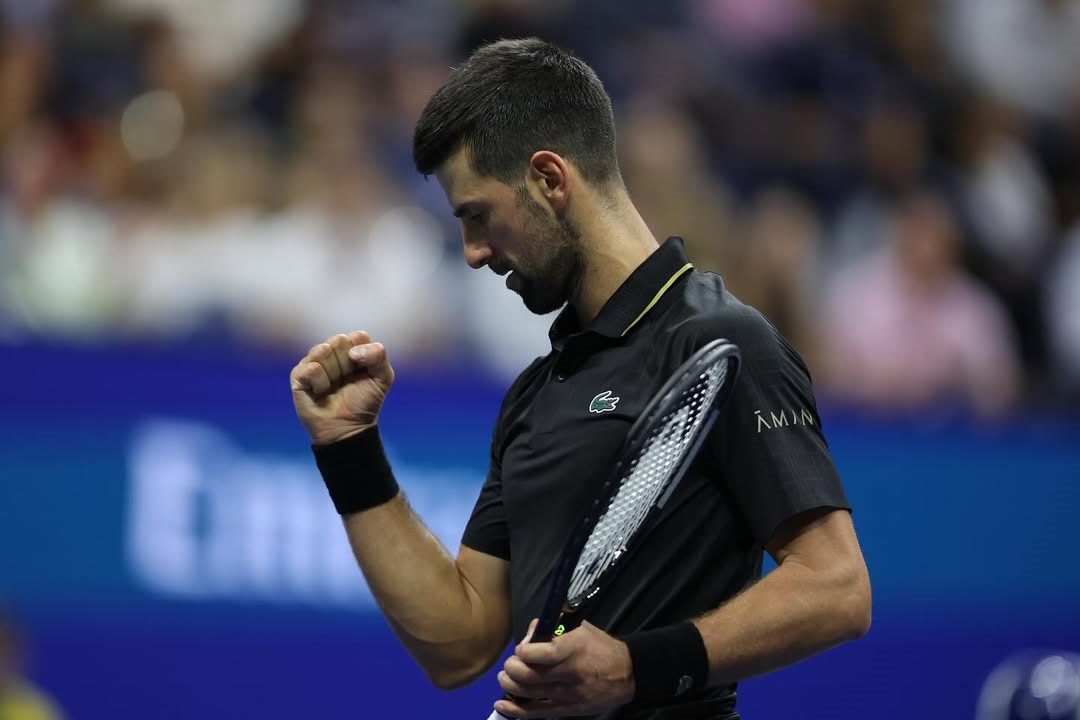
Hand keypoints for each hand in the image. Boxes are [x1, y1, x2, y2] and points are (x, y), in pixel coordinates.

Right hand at [290, 331, 394, 444]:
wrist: (349, 428)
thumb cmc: (364, 403)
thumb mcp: (383, 378)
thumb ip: (379, 356)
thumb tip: (353, 352)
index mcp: (350, 349)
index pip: (358, 336)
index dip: (364, 355)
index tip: (363, 372)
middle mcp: (330, 352)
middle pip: (339, 340)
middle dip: (348, 365)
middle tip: (346, 381)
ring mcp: (312, 361)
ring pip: (323, 350)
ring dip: (334, 374)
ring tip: (333, 387)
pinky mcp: (298, 375)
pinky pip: (312, 368)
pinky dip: (321, 383)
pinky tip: (320, 392)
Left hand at [494, 620, 634, 717]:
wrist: (628, 674)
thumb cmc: (603, 648)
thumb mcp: (582, 628)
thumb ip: (555, 627)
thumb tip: (531, 632)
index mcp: (574, 649)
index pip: (542, 653)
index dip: (524, 651)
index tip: (521, 648)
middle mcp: (569, 673)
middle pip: (528, 675)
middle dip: (512, 668)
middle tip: (510, 663)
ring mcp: (567, 695)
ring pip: (528, 694)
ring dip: (509, 685)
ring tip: (506, 677)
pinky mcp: (567, 710)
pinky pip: (536, 713)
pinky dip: (515, 710)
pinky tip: (502, 704)